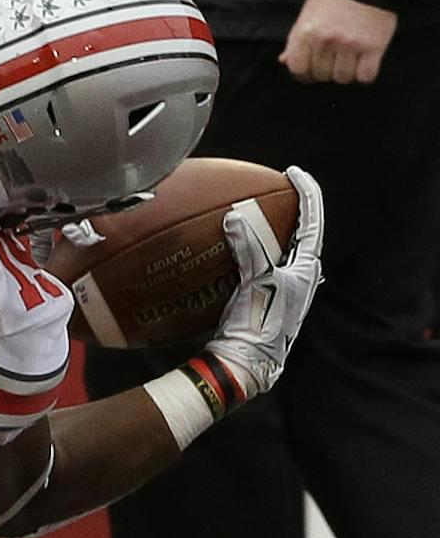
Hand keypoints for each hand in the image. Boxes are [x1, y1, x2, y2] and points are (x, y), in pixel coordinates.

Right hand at [205, 167, 324, 401]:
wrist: (246, 364)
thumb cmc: (258, 325)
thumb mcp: (258, 283)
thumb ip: (250, 249)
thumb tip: (237, 216)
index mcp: (306, 271)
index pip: (312, 223)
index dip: (306, 195)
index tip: (293, 173)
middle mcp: (300, 278)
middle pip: (300, 234)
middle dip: (290, 210)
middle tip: (275, 189)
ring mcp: (284, 290)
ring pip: (280, 250)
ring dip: (268, 230)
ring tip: (250, 212)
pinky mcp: (265, 298)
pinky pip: (258, 263)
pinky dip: (246, 249)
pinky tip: (224, 248)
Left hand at [280, 0, 395, 83]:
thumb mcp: (307, 15)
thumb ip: (295, 40)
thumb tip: (284, 61)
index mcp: (305, 32)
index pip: (297, 68)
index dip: (303, 75)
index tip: (311, 73)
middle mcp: (325, 40)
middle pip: (321, 75)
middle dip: (326, 71)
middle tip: (333, 61)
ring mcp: (350, 44)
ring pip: (343, 78)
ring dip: (346, 73)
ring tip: (349, 60)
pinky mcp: (373, 47)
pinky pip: (365, 76)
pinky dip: (365, 74)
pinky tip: (363, 63)